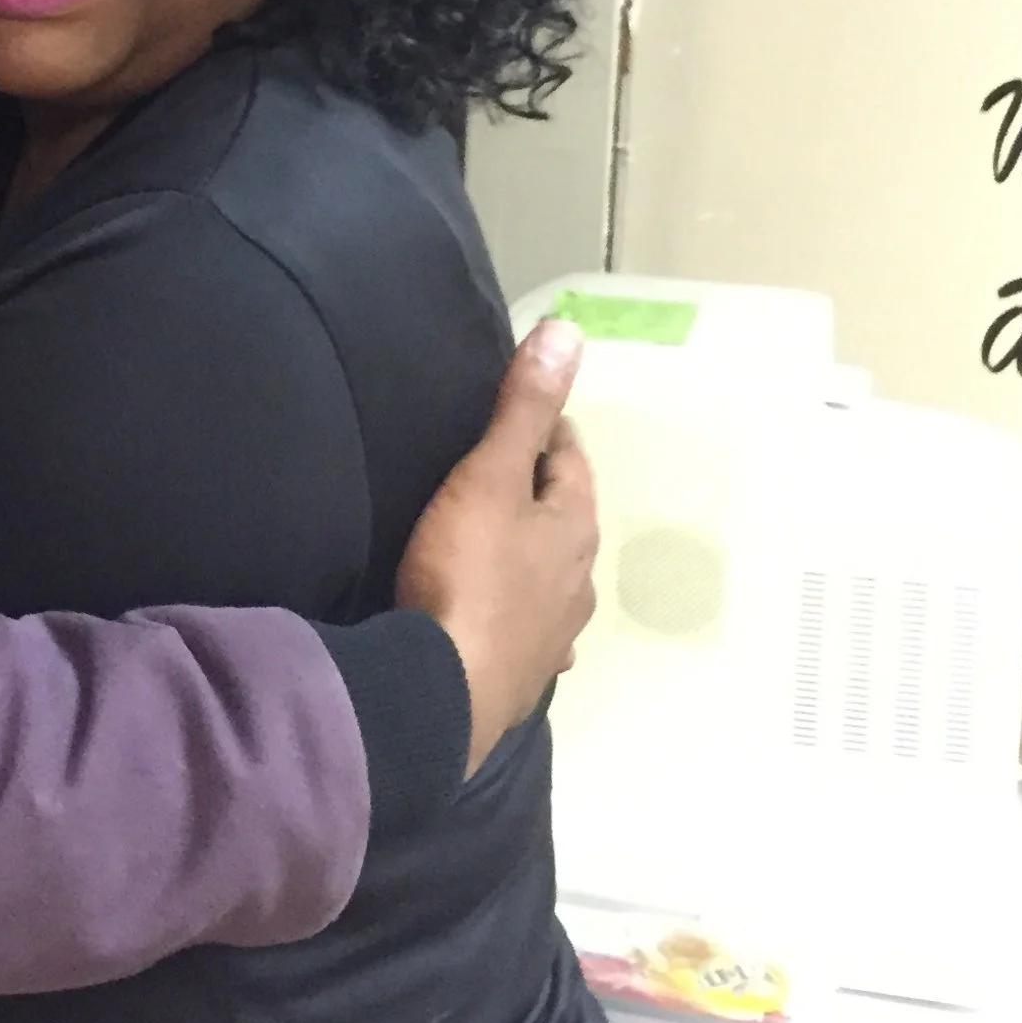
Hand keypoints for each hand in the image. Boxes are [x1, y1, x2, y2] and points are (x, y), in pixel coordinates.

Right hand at [395, 320, 598, 775]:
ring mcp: (555, 635)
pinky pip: (528, 631)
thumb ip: (524, 407)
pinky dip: (518, 615)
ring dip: (532, 560)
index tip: (516, 413)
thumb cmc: (467, 573)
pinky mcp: (524, 677)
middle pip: (564, 520)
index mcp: (575, 527)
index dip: (545, 429)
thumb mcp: (488, 477)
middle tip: (493, 473)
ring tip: (492, 544)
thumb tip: (569, 332)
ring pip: (552, 580)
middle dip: (538, 495)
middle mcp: (579, 581)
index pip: (569, 458)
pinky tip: (502, 622)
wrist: (442, 691)